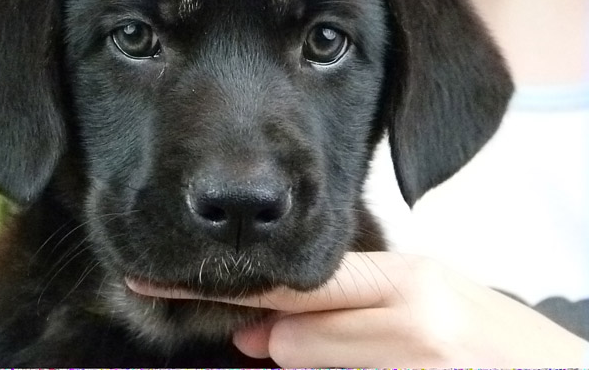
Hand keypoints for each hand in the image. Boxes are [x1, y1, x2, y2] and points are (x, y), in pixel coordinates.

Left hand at [127, 252, 588, 366]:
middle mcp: (411, 319)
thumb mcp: (426, 302)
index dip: (224, 291)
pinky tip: (381, 360)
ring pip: (306, 362)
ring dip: (315, 365)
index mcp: (408, 281)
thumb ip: (345, 302)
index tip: (153, 285)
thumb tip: (260, 335)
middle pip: (293, 337)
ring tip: (376, 356)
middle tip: (304, 347)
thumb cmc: (490, 342)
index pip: (297, 286)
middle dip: (284, 346)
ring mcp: (416, 358)